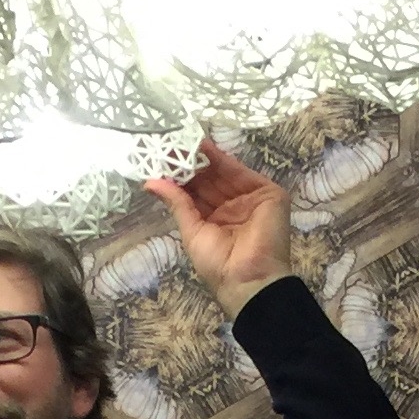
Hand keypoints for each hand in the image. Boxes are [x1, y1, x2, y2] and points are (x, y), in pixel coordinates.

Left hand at [143, 135, 291, 319]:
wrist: (248, 279)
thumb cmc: (217, 263)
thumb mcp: (192, 231)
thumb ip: (177, 203)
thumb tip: (150, 183)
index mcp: (214, 218)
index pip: (195, 191)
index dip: (178, 175)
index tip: (158, 159)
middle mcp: (232, 205)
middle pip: (208, 178)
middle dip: (188, 162)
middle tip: (165, 143)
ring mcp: (250, 197)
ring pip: (223, 171)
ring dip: (201, 156)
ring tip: (178, 140)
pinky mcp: (267, 192)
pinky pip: (240, 171)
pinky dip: (221, 158)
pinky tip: (202, 146)